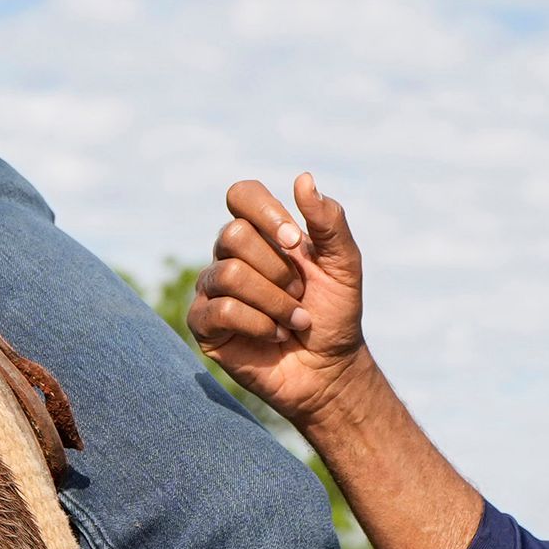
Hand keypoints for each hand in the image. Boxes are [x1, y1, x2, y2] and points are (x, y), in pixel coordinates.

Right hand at [187, 175, 370, 431]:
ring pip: (229, 273)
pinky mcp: (204, 324)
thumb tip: (302, 178)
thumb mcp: (344, 264)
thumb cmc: (335, 314)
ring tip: (295, 322)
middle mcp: (230, 255)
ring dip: (275, 302)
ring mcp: (213, 289)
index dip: (266, 213)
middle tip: (300, 294)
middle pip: (233, 235)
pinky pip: (222, 309)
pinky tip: (275, 337)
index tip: (295, 242)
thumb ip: (329, 221)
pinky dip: (260, 324)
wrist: (330, 370)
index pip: (241, 195)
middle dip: (279, 270)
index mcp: (260, 233)